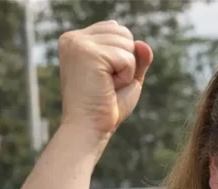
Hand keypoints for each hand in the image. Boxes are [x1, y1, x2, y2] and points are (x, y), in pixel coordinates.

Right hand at [58, 20, 152, 136]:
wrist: (89, 129)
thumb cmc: (106, 109)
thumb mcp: (126, 80)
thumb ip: (137, 60)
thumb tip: (144, 44)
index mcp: (76, 40)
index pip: (115, 28)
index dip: (123, 57)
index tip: (106, 79)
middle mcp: (73, 37)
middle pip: (123, 33)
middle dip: (126, 63)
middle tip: (108, 85)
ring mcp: (79, 43)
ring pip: (127, 44)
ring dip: (126, 71)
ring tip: (107, 86)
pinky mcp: (88, 53)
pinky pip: (127, 58)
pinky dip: (126, 77)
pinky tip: (109, 88)